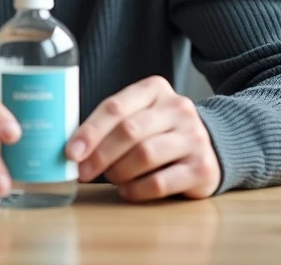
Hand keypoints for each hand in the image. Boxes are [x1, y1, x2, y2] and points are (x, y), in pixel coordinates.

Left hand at [66, 75, 220, 201]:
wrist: (210, 145)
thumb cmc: (160, 131)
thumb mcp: (138, 115)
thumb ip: (110, 124)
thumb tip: (73, 149)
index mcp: (155, 89)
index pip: (115, 107)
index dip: (89, 131)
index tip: (70, 152)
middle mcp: (178, 108)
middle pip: (129, 131)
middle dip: (100, 155)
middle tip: (83, 172)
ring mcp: (194, 137)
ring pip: (144, 155)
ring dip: (119, 172)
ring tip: (112, 178)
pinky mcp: (203, 167)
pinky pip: (160, 182)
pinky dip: (137, 190)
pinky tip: (127, 190)